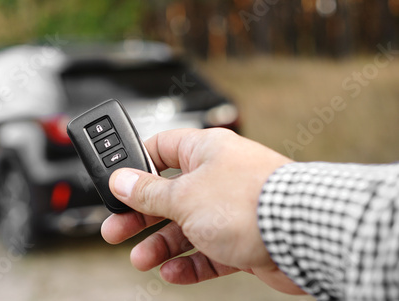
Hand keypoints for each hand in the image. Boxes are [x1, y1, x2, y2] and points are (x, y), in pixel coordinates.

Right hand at [101, 128, 304, 294]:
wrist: (303, 234)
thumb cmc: (249, 202)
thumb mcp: (183, 196)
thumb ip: (149, 192)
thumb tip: (122, 180)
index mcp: (204, 151)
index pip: (161, 148)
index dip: (137, 166)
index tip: (118, 185)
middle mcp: (218, 176)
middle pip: (168, 194)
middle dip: (141, 215)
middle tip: (117, 229)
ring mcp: (231, 208)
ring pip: (186, 226)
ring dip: (162, 244)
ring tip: (143, 259)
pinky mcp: (243, 238)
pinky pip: (208, 250)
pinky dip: (190, 262)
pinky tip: (173, 272)